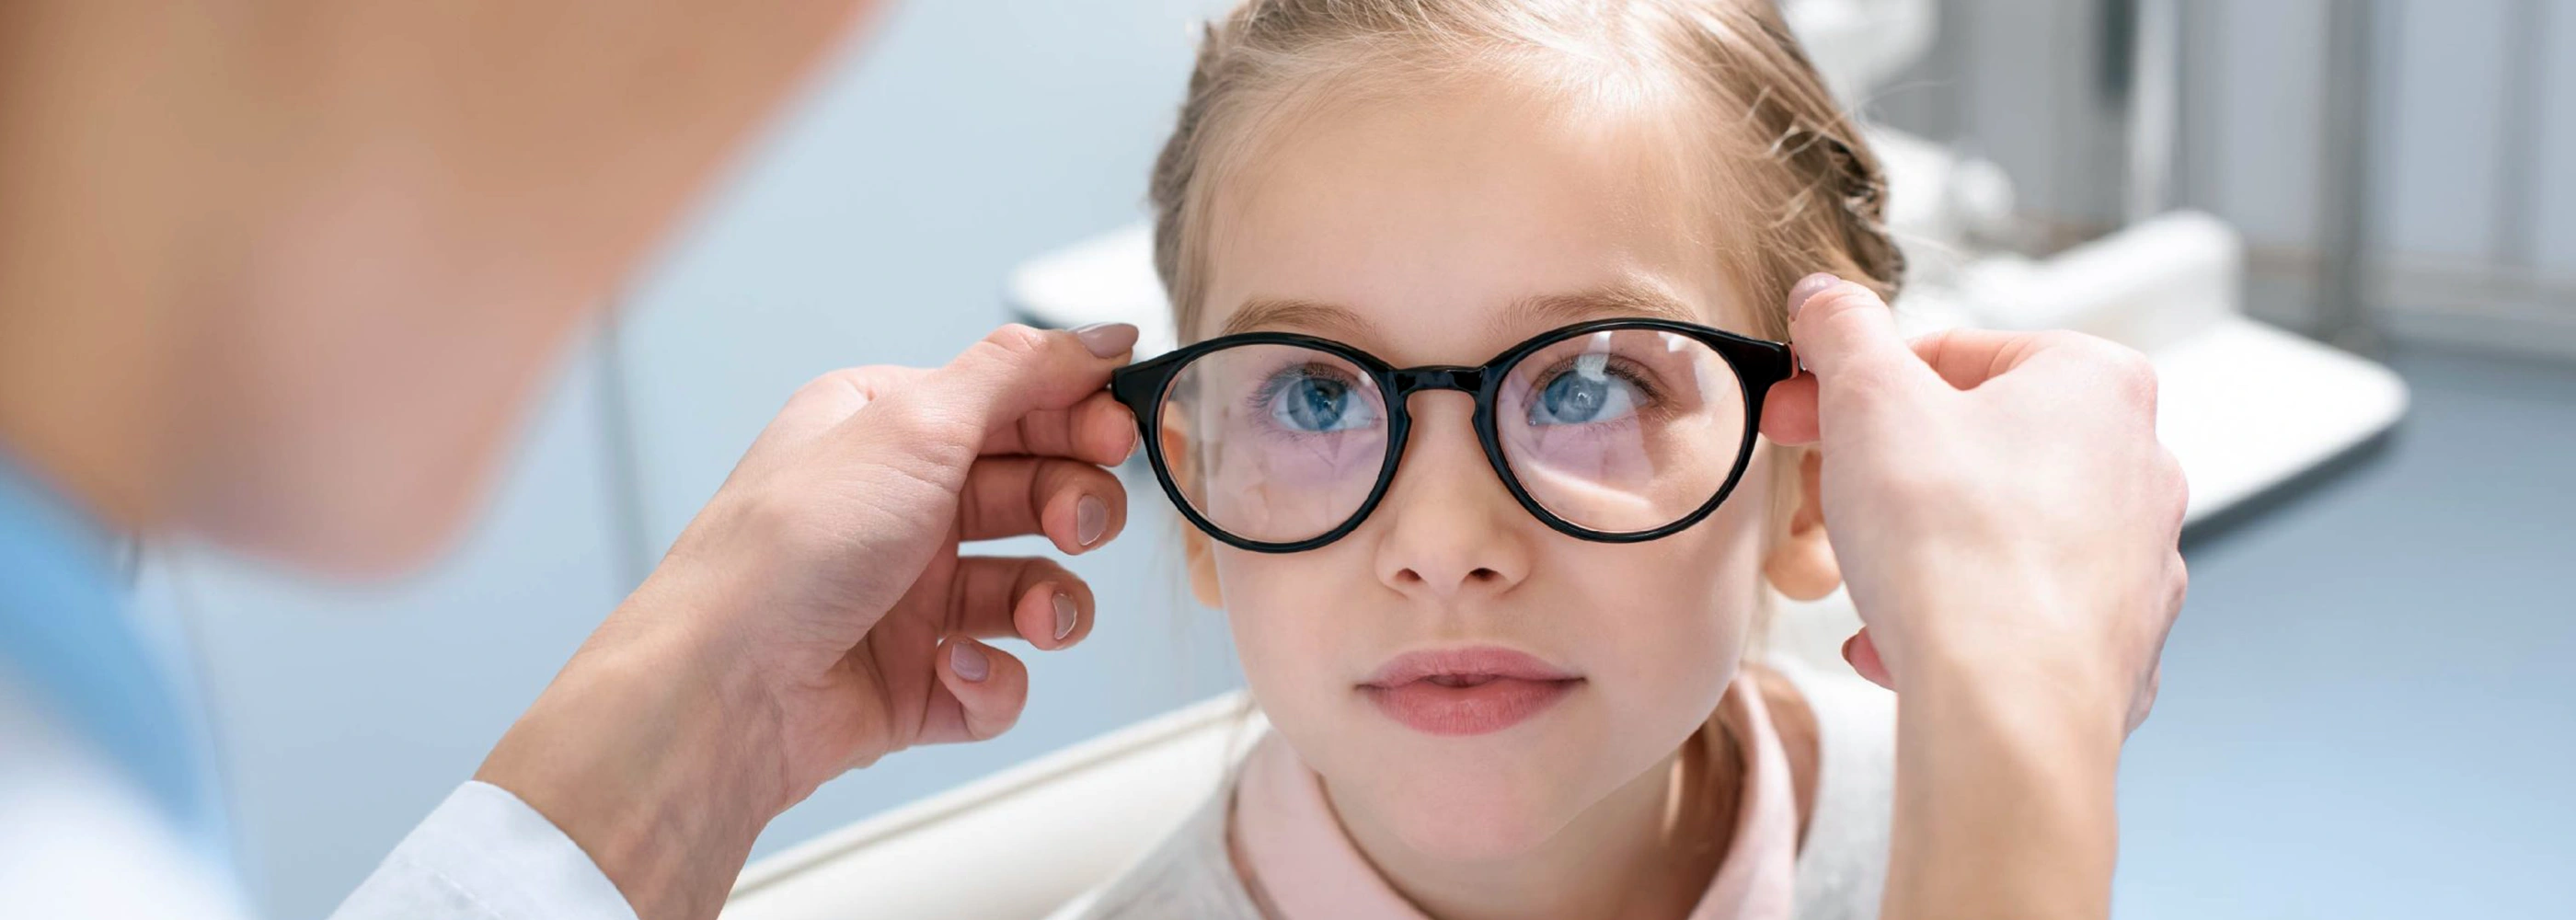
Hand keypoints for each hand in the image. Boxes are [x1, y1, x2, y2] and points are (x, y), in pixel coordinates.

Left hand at [475, 322, 1141, 919]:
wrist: (723, 690)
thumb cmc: (790, 549)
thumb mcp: (914, 425)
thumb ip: (1020, 372)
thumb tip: (1100, 333)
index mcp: (888, 430)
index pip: (1013, 404)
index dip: (1077, 416)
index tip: (1119, 431)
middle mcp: (900, 507)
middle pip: (1035, 492)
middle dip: (1073, 507)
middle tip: (1077, 523)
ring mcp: (909, 597)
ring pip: (1032, 589)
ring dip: (1052, 602)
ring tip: (1036, 615)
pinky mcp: (917, 680)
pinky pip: (998, 676)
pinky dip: (993, 678)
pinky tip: (953, 668)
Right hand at [1760, 275, 2185, 733]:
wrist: (2009, 707)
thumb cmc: (1955, 547)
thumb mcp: (1869, 400)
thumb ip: (1843, 330)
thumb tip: (1827, 299)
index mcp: (2096, 383)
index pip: (1954, 353)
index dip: (1854, 384)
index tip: (1802, 415)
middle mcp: (2139, 464)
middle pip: (1977, 444)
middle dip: (1881, 473)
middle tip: (1815, 501)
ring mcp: (2139, 560)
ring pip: (1998, 532)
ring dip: (1915, 550)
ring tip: (1859, 581)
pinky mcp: (2121, 643)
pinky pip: (2021, 615)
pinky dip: (1958, 622)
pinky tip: (1899, 645)